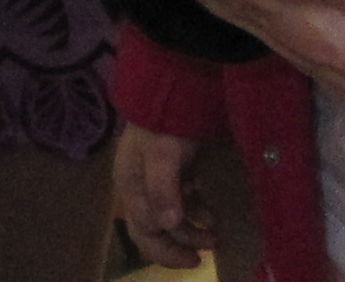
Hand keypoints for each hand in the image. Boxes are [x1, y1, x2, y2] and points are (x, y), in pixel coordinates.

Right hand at [112, 125, 214, 269]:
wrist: (170, 86)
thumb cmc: (163, 123)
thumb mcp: (162, 154)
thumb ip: (163, 188)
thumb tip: (167, 224)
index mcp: (130, 187)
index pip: (144, 232)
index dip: (168, 250)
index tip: (196, 259)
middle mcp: (138, 187)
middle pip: (154, 229)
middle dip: (180, 243)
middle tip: (208, 249)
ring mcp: (153, 178)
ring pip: (169, 216)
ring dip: (190, 228)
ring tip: (215, 232)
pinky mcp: (169, 169)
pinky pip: (178, 200)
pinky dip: (193, 209)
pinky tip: (208, 209)